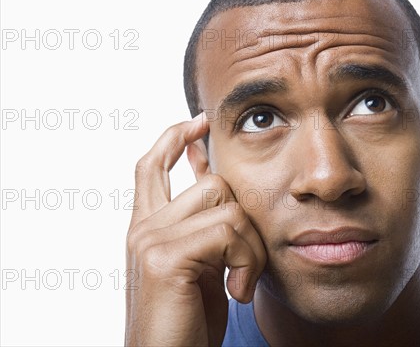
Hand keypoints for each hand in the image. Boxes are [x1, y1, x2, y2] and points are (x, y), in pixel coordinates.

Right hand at [125, 113, 266, 345]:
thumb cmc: (187, 323)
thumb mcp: (201, 266)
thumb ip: (204, 225)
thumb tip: (213, 182)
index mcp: (147, 228)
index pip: (152, 166)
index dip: (175, 138)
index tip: (200, 121)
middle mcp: (143, 228)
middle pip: (212, 182)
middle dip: (243, 220)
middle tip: (244, 263)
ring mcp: (150, 239)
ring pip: (226, 202)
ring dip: (250, 245)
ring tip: (240, 281)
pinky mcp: (166, 256)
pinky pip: (228, 230)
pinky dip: (247, 261)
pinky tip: (236, 291)